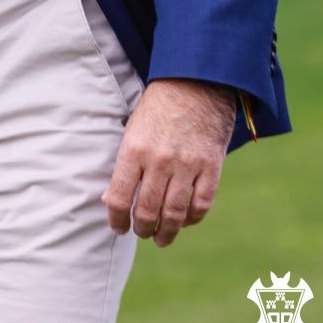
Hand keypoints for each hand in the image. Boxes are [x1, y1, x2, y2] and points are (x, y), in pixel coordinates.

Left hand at [102, 78, 236, 246]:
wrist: (196, 82)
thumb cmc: (158, 106)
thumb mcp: (132, 129)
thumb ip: (124, 164)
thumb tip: (111, 199)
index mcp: (133, 149)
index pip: (119, 198)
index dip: (116, 220)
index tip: (118, 227)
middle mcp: (159, 160)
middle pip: (147, 211)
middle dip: (142, 229)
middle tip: (141, 233)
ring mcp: (187, 165)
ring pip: (174, 214)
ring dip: (166, 233)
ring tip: (161, 239)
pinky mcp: (211, 167)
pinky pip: (201, 205)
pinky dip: (192, 219)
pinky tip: (185, 221)